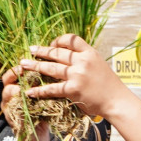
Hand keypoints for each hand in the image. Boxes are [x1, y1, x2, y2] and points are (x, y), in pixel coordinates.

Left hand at [2, 35, 128, 119]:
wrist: (117, 101)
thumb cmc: (109, 85)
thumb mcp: (99, 65)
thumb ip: (85, 59)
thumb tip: (70, 56)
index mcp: (90, 53)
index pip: (71, 39)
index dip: (58, 40)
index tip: (51, 44)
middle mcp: (82, 61)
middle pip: (57, 52)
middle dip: (41, 51)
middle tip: (30, 50)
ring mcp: (77, 75)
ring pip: (51, 68)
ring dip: (35, 66)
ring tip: (23, 65)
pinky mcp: (73, 89)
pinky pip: (52, 88)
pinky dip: (40, 90)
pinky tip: (30, 91)